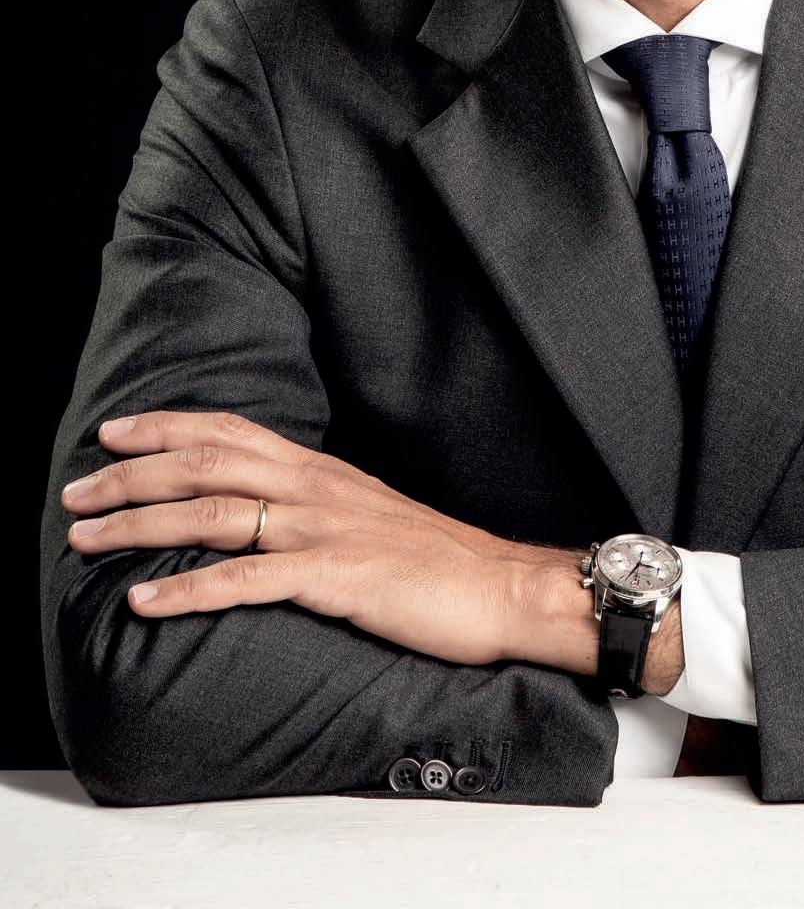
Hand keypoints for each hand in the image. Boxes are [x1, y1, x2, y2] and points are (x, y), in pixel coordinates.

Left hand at [61, 409, 522, 664]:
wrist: (502, 587)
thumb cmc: (440, 560)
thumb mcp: (370, 515)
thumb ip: (317, 506)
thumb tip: (265, 513)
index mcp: (323, 471)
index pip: (232, 430)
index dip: (168, 426)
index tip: (114, 432)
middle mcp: (316, 489)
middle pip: (207, 463)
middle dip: (132, 475)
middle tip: (78, 492)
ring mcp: (324, 530)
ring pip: (214, 512)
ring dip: (140, 525)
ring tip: (86, 540)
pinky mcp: (336, 577)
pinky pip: (247, 580)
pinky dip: (188, 587)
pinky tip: (145, 599)